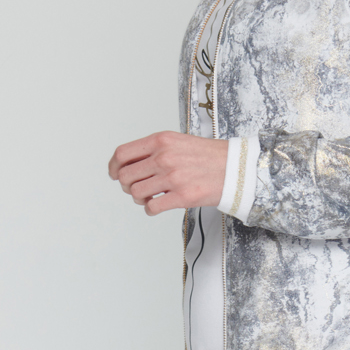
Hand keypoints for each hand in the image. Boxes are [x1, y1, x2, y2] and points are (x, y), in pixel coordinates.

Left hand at [109, 131, 228, 214]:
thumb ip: (154, 150)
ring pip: (135, 194)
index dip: (113, 167)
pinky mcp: (182, 197)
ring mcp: (172, 177)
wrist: (235, 168)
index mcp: (161, 140)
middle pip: (125, 177)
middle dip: (127, 186)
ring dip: (139, 198)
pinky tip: (157, 205)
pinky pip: (151, 207)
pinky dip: (150, 209)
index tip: (114, 174)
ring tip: (150, 196)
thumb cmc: (207, 156)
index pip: (122, 154)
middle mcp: (164, 157)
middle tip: (137, 188)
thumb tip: (129, 164)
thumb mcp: (177, 142)